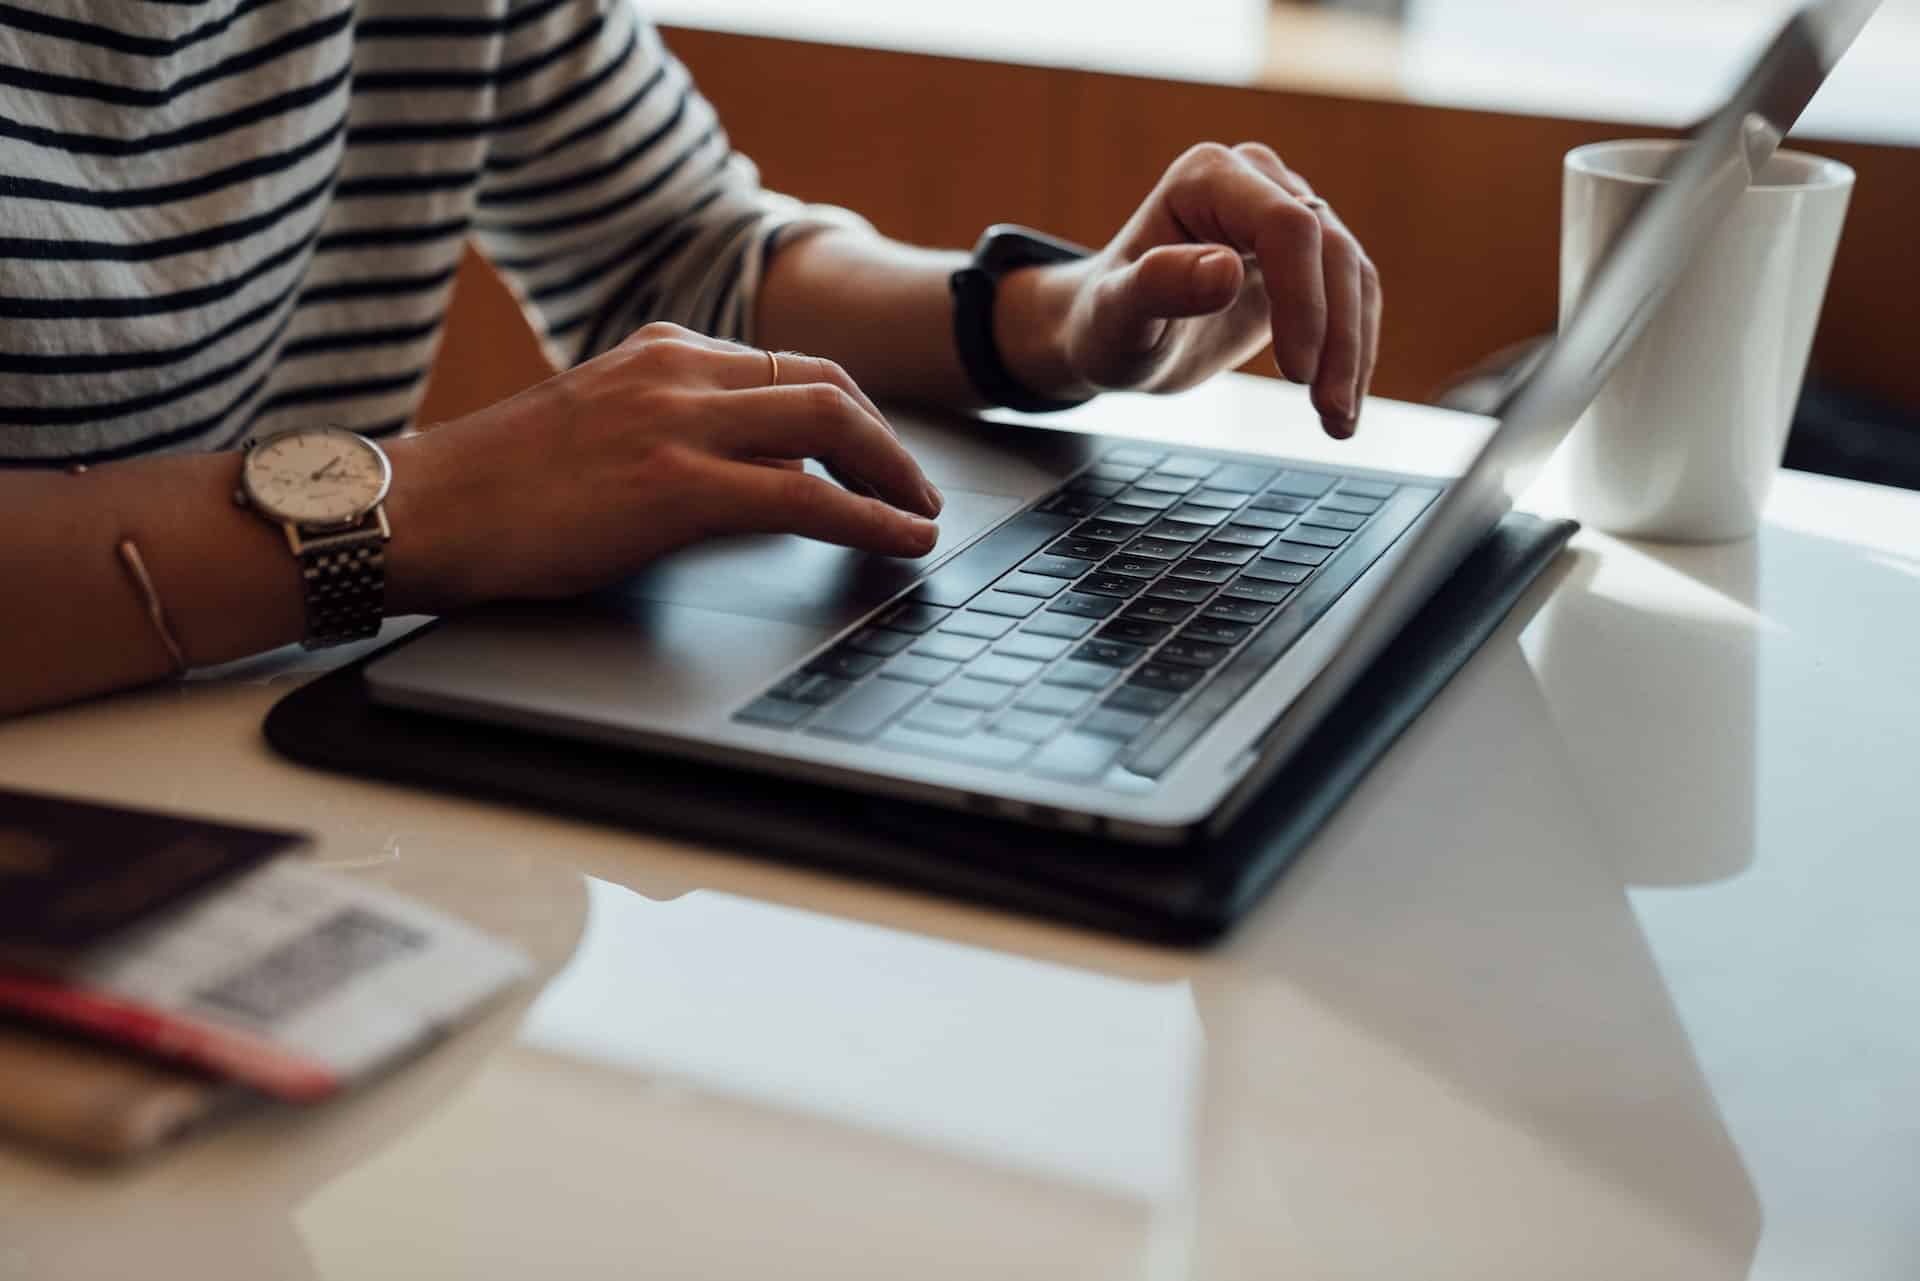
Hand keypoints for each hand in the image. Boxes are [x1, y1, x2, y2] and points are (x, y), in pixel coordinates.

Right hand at [385, 323, 942, 611]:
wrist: (422, 508)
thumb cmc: (495, 486)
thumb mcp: (597, 425)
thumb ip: (674, 428)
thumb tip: (754, 471)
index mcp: (660, 349)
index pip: (790, 365)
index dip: (851, 412)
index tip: (878, 452)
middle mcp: (677, 370)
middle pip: (827, 386)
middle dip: (887, 439)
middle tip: (917, 487)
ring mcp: (678, 422)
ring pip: (830, 427)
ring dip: (893, 475)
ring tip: (921, 516)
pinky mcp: (675, 486)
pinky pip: (805, 500)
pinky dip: (870, 520)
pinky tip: (901, 541)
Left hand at [1000, 142, 1381, 437]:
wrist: (1116, 336)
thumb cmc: (1106, 322)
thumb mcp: (1116, 314)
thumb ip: (1159, 285)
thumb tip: (1225, 270)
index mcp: (1207, 178)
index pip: (1286, 225)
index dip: (1302, 299)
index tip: (1295, 373)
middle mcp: (1255, 180)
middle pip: (1330, 248)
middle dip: (1337, 336)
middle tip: (1329, 413)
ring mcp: (1287, 213)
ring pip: (1351, 274)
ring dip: (1354, 352)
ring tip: (1338, 421)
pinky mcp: (1307, 256)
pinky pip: (1351, 296)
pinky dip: (1353, 351)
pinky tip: (1342, 402)